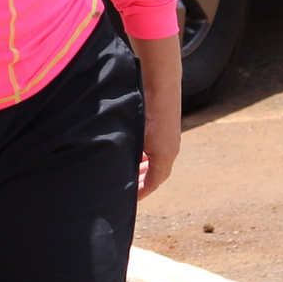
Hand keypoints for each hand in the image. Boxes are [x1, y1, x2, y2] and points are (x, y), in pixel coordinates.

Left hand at [132, 31, 182, 198]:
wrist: (159, 82)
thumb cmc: (145, 109)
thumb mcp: (133, 136)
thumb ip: (126, 153)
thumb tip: (112, 167)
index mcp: (164, 155)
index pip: (153, 182)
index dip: (141, 192)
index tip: (129, 199)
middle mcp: (170, 149)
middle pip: (157, 173)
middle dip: (142, 181)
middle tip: (128, 188)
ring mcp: (169, 138)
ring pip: (157, 160)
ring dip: (144, 167)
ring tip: (129, 170)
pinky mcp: (166, 126)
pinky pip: (157, 148)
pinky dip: (147, 154)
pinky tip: (134, 149)